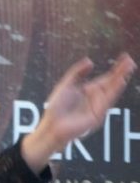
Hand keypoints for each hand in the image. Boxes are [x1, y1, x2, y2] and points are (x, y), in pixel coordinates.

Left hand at [22, 53, 135, 171]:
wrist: (51, 124)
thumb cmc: (57, 107)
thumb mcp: (66, 85)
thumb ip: (77, 73)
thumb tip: (90, 61)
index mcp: (89, 90)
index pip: (106, 78)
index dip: (115, 69)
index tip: (124, 58)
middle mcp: (96, 98)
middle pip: (112, 83)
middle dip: (121, 72)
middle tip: (130, 60)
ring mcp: (98, 106)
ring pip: (112, 90)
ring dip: (120, 79)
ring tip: (128, 68)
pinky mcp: (97, 114)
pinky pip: (107, 101)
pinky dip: (114, 91)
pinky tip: (120, 82)